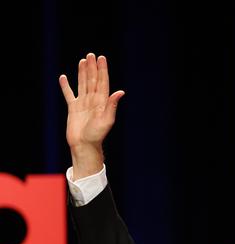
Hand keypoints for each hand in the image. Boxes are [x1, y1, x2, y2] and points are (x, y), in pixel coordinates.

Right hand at [59, 53, 124, 178]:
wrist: (84, 146)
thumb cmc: (96, 136)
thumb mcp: (106, 120)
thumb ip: (112, 105)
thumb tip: (120, 92)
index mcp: (102, 102)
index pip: (103, 82)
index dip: (102, 70)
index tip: (101, 58)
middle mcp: (93, 101)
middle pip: (92, 80)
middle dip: (92, 68)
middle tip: (91, 55)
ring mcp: (83, 104)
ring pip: (82, 84)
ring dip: (82, 73)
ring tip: (83, 61)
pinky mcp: (73, 109)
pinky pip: (69, 95)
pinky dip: (66, 86)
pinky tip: (64, 78)